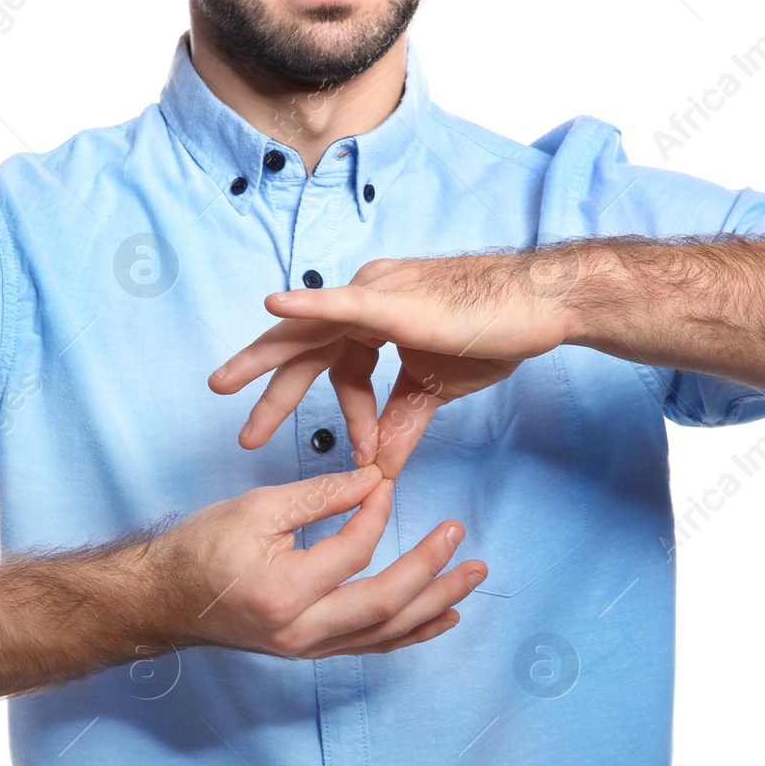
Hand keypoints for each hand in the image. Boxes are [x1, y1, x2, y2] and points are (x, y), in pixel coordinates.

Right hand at [154, 463, 487, 658]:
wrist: (163, 601)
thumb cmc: (200, 550)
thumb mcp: (255, 509)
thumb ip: (319, 496)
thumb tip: (374, 480)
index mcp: (285, 592)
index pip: (354, 551)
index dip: (376, 512)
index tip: (383, 483)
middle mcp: (302, 631)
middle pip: (387, 603)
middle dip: (431, 569)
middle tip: (459, 533)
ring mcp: (310, 649)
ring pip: (388, 631)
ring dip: (436, 602)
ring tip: (473, 576)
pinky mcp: (312, 653)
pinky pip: (373, 645)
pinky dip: (413, 631)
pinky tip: (443, 616)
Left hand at [208, 250, 583, 476]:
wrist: (539, 308)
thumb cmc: (493, 334)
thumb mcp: (436, 390)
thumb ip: (401, 424)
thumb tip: (380, 470)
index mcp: (375, 321)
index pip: (339, 369)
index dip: (350, 418)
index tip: (366, 457)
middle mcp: (366, 301)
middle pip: (304, 349)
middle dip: (267, 386)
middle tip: (235, 421)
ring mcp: (376, 295)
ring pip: (307, 331)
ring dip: (265, 362)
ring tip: (225, 385)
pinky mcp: (393, 300)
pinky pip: (341, 304)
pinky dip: (307, 307)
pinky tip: (274, 305)